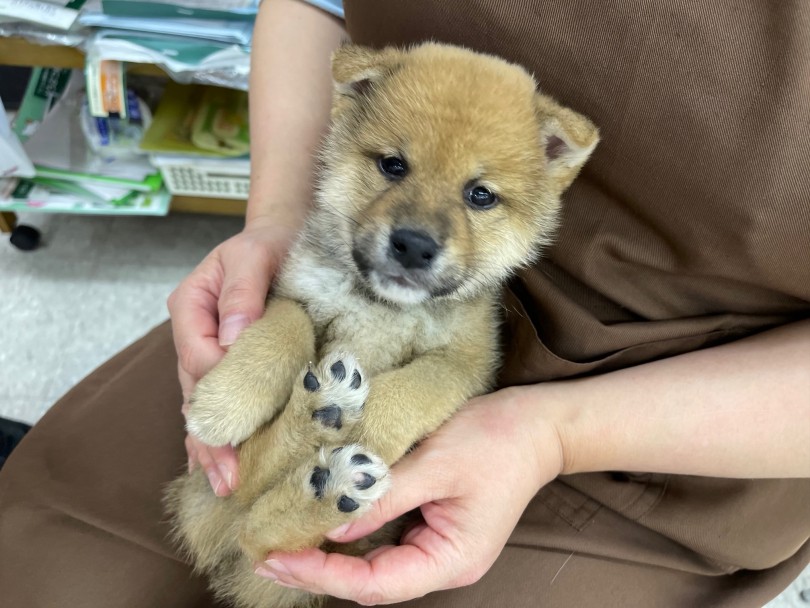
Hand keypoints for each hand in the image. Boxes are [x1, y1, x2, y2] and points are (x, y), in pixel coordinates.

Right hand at [168, 218, 298, 495]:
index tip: (248, 414)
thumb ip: (242, 292)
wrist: (281, 238)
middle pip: (197, 392)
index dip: (221, 387)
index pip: (200, 357)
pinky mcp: (229, 365)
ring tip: (225, 485)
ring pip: (205, 405)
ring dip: (213, 445)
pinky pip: (220, 403)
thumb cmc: (268, 243)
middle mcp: (194, 336)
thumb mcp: (254, 254)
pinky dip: (220, 434)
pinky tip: (218, 468)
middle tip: (228, 478)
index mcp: (190, 308)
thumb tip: (236, 336)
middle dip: (212, 435)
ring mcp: (207, 353)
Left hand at [254, 387, 563, 603]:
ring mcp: (436, 545)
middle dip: (316, 568)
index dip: (321, 574)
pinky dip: (348, 530)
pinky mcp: (430, 524)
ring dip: (327, 552)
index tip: (276, 555)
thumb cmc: (496, 440)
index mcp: (450, 559)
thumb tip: (327, 522)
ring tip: (279, 538)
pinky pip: (383, 537)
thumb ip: (382, 495)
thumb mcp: (434, 463)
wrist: (537, 423)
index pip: (374, 583)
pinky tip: (319, 518)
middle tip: (263, 550)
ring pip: (372, 561)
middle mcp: (441, 562)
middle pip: (369, 580)